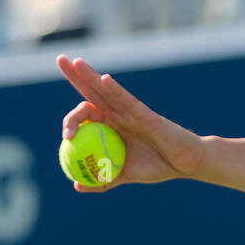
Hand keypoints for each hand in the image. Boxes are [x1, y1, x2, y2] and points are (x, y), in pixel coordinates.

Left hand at [57, 55, 204, 192]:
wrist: (184, 164)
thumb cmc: (157, 166)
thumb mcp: (124, 176)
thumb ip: (102, 180)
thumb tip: (77, 186)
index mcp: (110, 126)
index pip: (85, 113)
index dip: (71, 119)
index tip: (66, 137)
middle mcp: (118, 114)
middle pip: (92, 91)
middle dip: (75, 74)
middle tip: (60, 59)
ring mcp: (130, 111)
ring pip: (107, 91)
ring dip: (91, 75)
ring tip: (75, 62)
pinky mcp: (144, 113)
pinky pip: (127, 101)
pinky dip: (115, 90)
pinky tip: (104, 79)